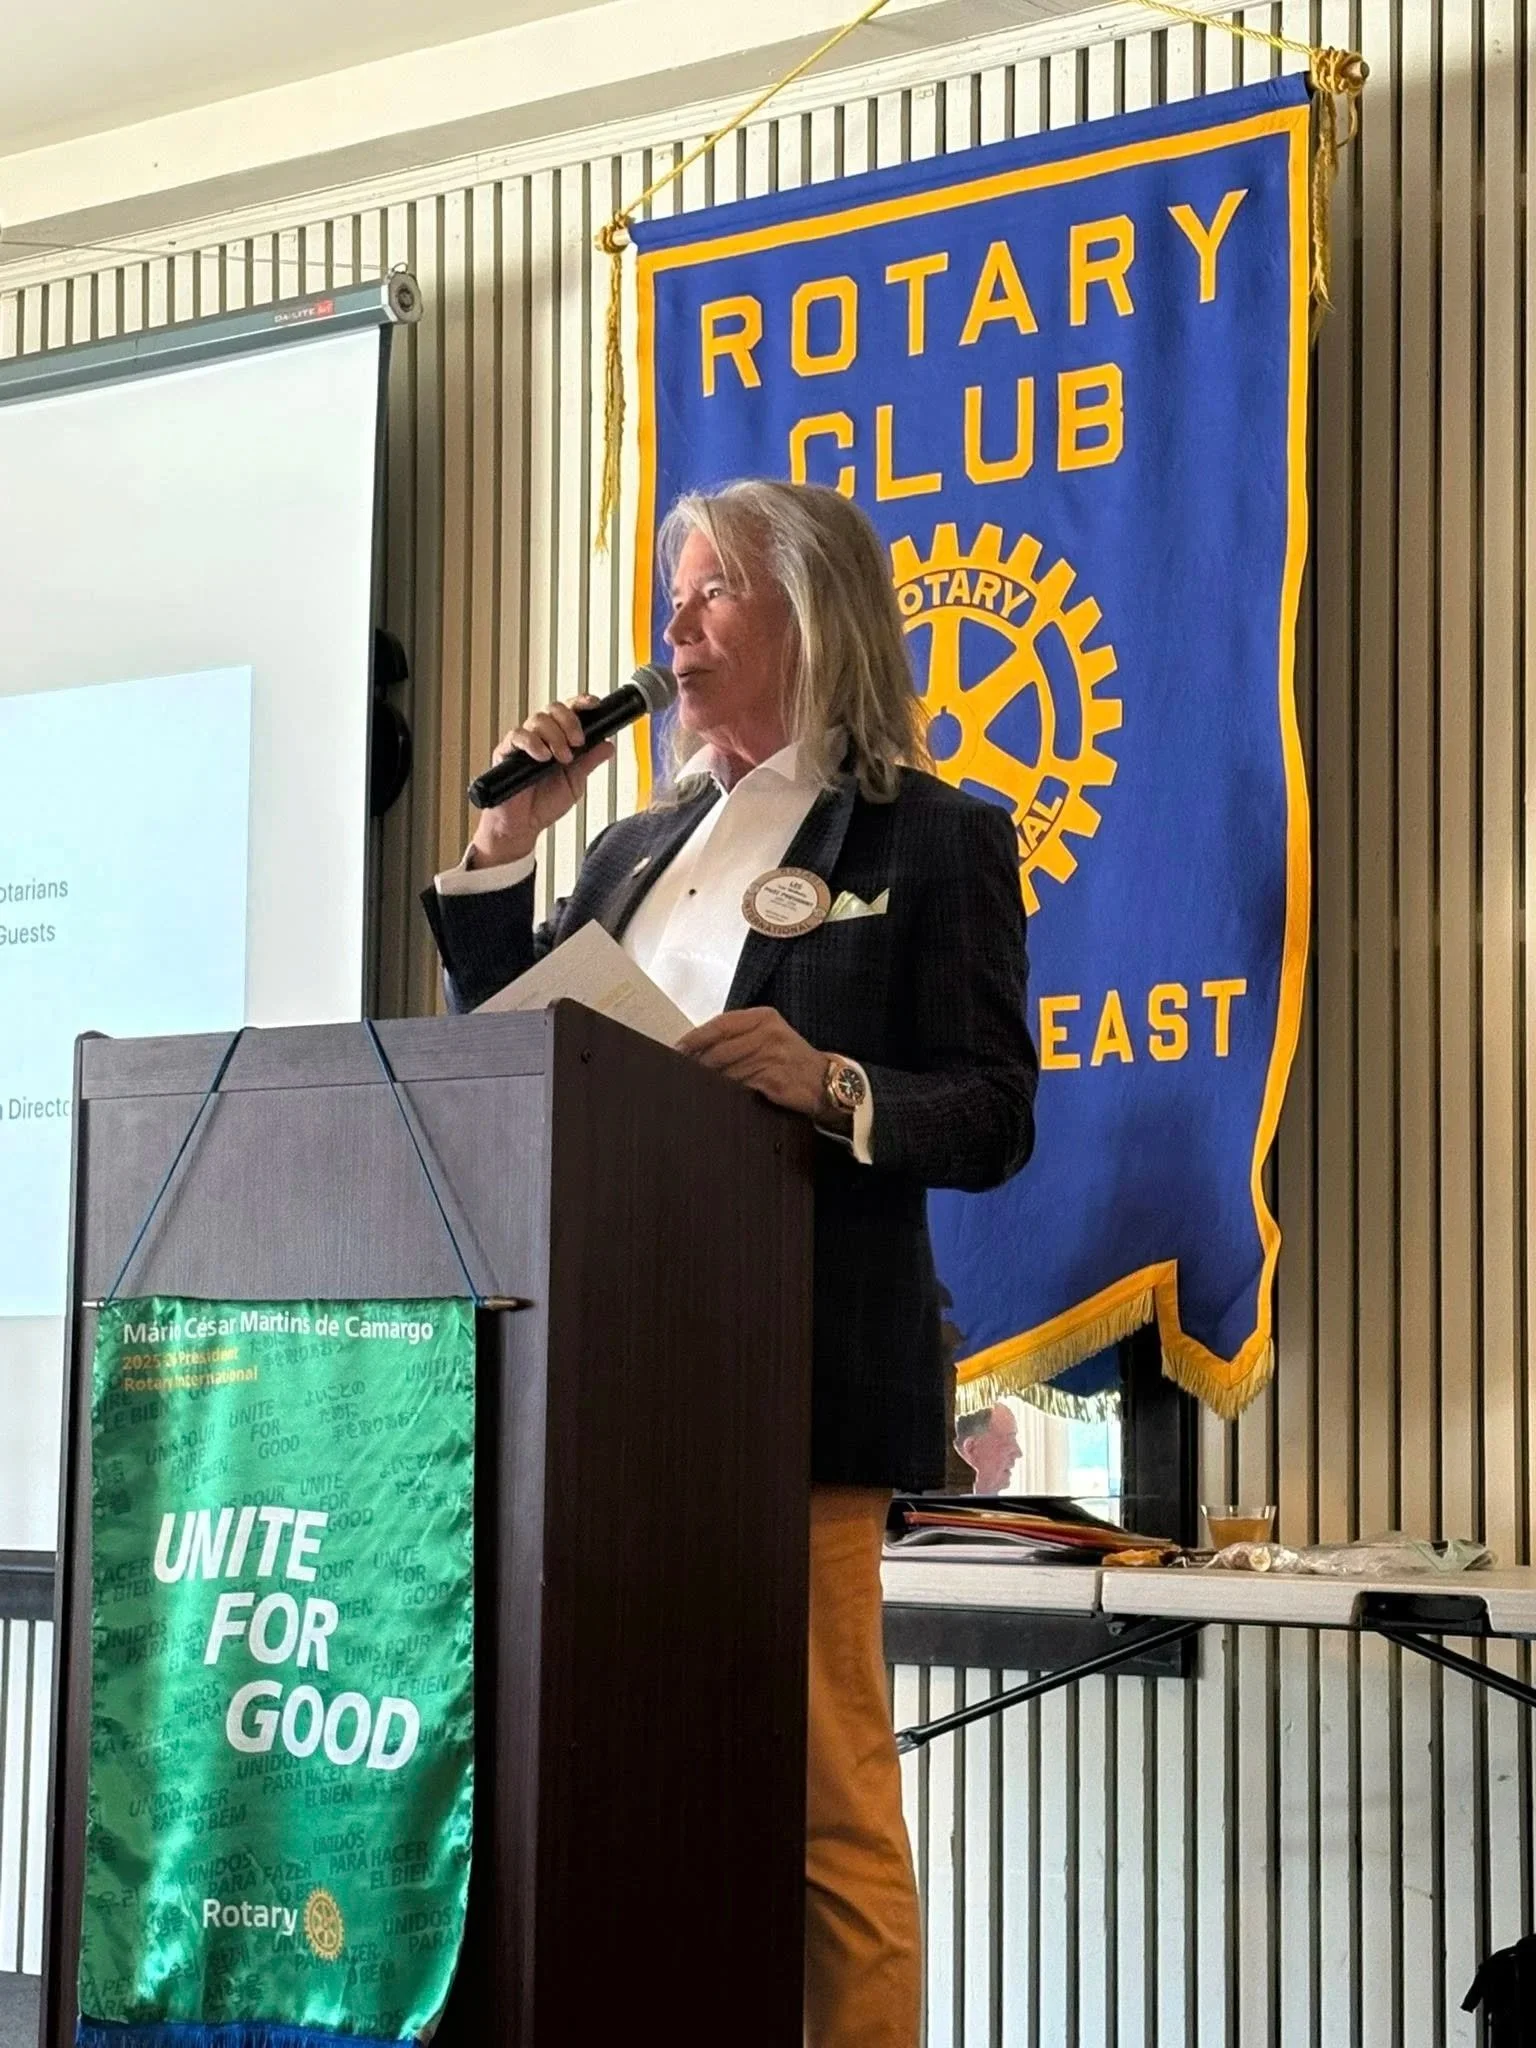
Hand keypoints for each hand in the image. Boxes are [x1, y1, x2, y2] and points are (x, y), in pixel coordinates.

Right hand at [469, 697, 616, 867]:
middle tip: (577, 742)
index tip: (595, 704)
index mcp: (559, 740)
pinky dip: (533, 743)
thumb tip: (608, 744)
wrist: (523, 826)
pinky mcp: (506, 752)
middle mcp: (541, 737)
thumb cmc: (544, 805)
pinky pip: (518, 736)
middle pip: (553, 709)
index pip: (570, 712)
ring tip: (561, 758)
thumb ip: (589, 762)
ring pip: (538, 719)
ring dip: (555, 736)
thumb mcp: (575, 783)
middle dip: (569, 721)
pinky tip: (542, 757)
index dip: (582, 703)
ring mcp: (524, 743)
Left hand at [678, 1008, 829, 1119]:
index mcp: (763, 1017)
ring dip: (710, 1080)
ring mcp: (773, 1055)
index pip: (720, 1024)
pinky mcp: (774, 1078)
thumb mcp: (768, 1037)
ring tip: (696, 1086)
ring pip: (728, 1068)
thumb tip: (695, 1050)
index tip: (676, 1050)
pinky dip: (727, 1091)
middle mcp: (768, 1033)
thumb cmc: (791, 1060)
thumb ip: (738, 1038)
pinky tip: (719, 1095)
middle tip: (680, 1072)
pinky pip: (741, 1085)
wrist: (826, 1082)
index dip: (695, 1038)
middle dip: (697, 1063)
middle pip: (720, 1048)